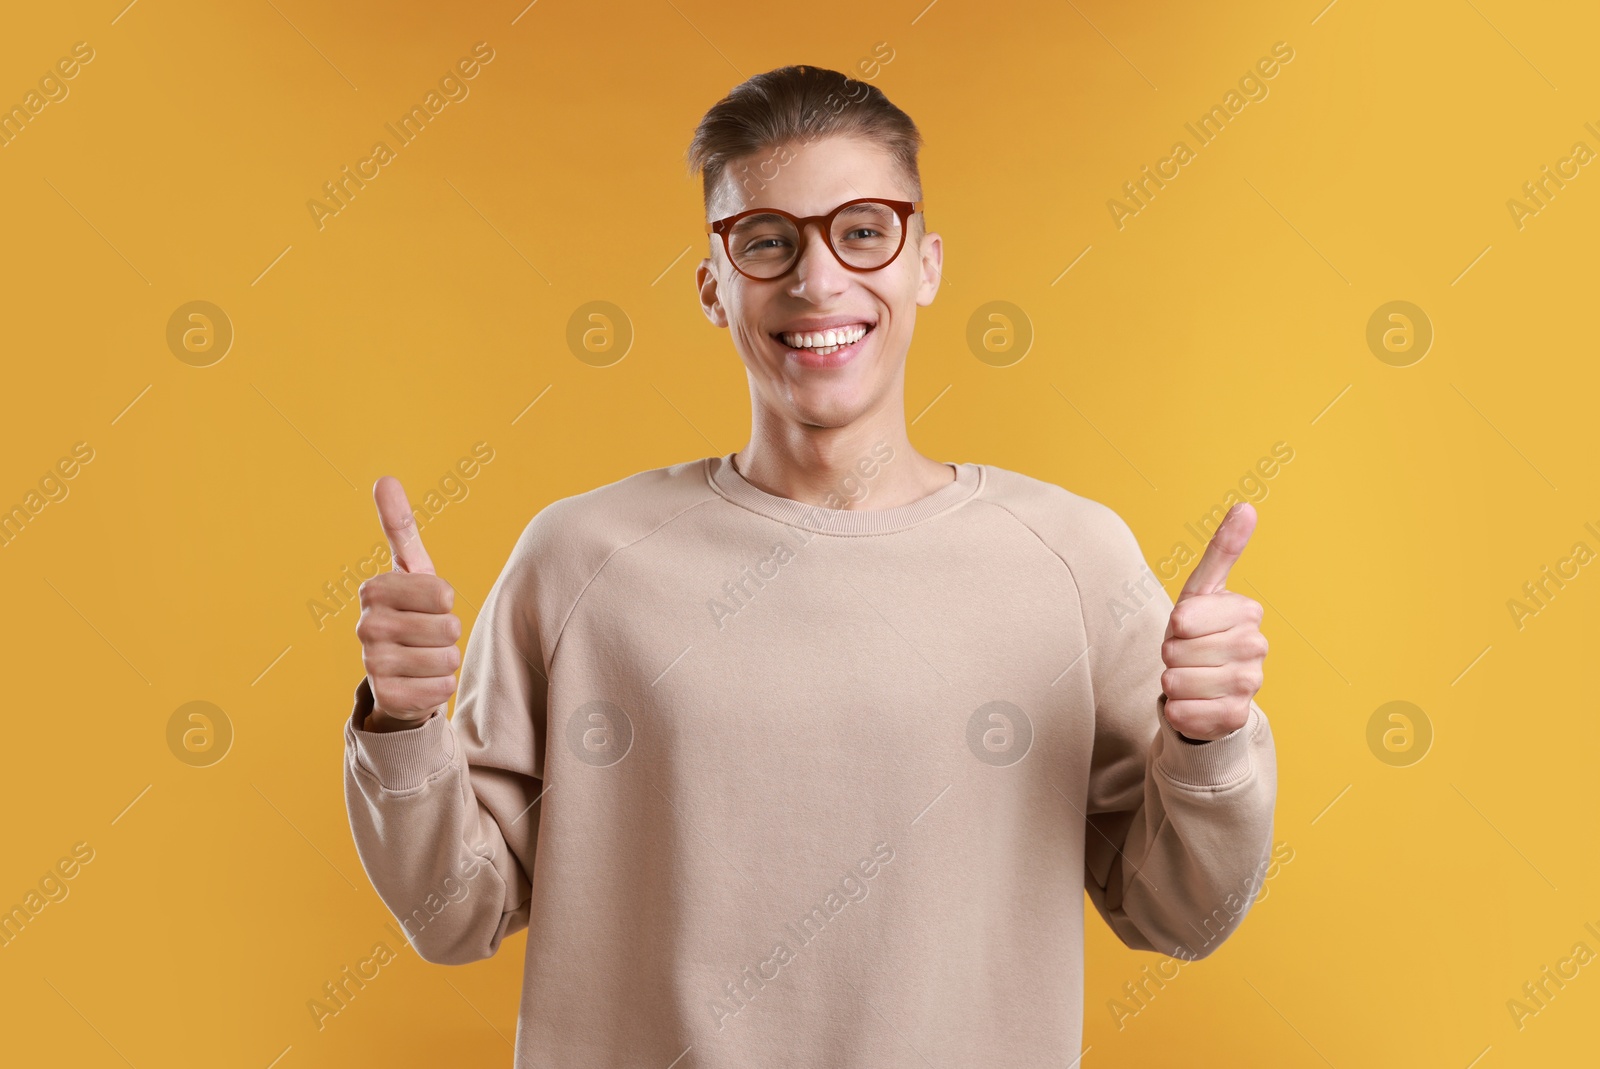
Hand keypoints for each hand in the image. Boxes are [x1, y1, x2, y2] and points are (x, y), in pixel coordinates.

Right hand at [355, 476, 461, 731]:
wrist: (398, 674)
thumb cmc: (412, 613)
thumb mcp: (412, 570)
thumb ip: (400, 527)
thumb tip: (385, 478)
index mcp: (374, 590)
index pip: (443, 593)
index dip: (446, 602)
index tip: (426, 605)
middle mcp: (365, 626)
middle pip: (448, 627)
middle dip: (448, 633)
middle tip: (426, 636)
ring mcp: (371, 664)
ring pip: (448, 658)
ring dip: (447, 660)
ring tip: (425, 657)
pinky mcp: (386, 698)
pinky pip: (442, 689)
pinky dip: (442, 687)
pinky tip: (422, 683)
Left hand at [1159, 502, 1266, 741]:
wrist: (1207, 687)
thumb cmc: (1199, 633)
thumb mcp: (1203, 590)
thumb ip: (1223, 549)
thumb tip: (1247, 506)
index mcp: (1247, 612)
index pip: (1183, 619)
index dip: (1173, 626)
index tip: (1186, 628)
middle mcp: (1256, 647)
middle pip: (1176, 651)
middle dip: (1170, 654)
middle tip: (1186, 655)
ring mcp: (1251, 684)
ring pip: (1178, 683)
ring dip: (1171, 682)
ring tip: (1188, 678)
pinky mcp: (1236, 718)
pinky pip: (1185, 713)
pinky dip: (1177, 710)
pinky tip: (1190, 704)